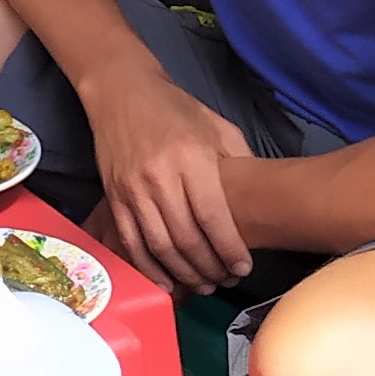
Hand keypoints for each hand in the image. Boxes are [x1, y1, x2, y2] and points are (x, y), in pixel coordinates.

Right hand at [80, 70, 255, 292]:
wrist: (122, 91)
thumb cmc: (175, 109)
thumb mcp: (217, 126)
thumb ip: (238, 161)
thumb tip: (260, 197)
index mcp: (190, 157)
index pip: (212, 216)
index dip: (229, 249)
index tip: (243, 267)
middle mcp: (159, 176)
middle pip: (186, 238)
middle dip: (210, 268)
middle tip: (226, 280)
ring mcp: (132, 189)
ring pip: (159, 246)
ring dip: (184, 273)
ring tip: (204, 284)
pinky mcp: (114, 197)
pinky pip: (131, 242)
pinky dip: (149, 268)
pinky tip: (167, 282)